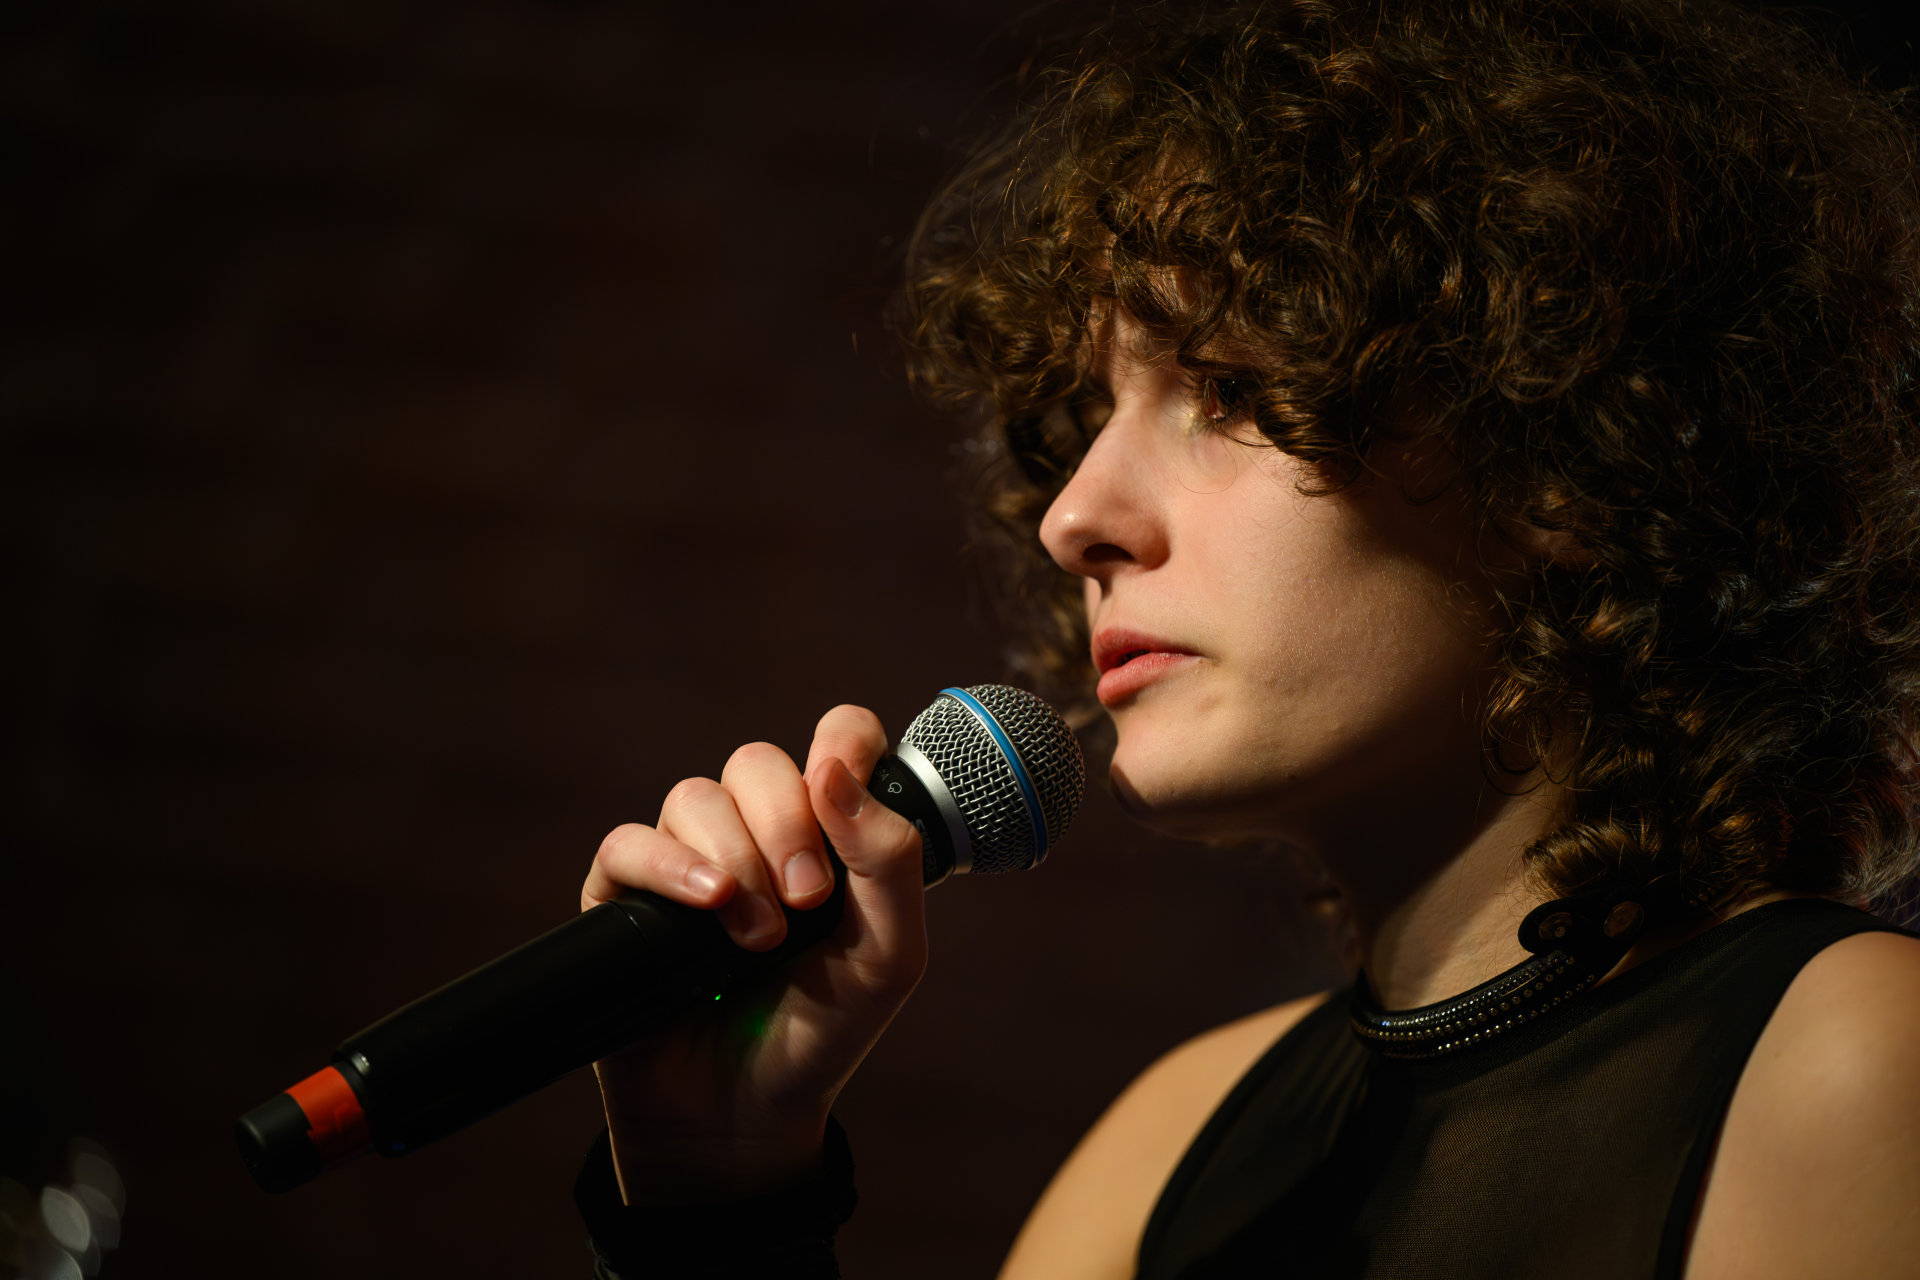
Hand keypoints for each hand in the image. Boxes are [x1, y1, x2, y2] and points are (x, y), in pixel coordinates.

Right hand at [580, 704, 928, 1203]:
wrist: (746, 1114)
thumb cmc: (824, 1030)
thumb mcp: (890, 954)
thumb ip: (888, 858)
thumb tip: (833, 768)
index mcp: (828, 830)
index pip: (837, 738)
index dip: (842, 740)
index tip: (841, 784)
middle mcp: (757, 832)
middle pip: (757, 762)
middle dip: (786, 823)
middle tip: (809, 899)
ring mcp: (689, 860)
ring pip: (695, 798)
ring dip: (738, 860)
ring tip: (759, 939)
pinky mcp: (625, 896)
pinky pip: (630, 842)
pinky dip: (670, 866)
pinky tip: (708, 903)